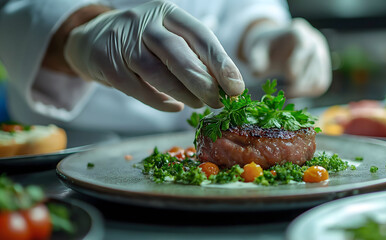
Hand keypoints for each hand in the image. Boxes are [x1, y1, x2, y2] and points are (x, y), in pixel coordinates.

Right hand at [64, 1, 243, 111]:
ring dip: (183, 93)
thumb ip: (194, 54)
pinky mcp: (107, 63)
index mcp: (168, 12)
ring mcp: (123, 41)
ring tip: (199, 104)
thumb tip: (228, 84)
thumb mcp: (168, 35)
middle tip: (219, 102)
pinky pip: (137, 88)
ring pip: (157, 72)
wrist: (91, 39)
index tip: (237, 87)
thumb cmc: (143, 41)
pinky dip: (159, 101)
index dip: (221, 63)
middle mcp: (145, 22)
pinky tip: (174, 107)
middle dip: (202, 82)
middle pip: (178, 53)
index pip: (200, 35)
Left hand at [243, 18, 330, 97]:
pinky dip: (309, 93)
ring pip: (320, 77)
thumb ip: (256, 59)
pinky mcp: (323, 68)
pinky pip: (322, 84)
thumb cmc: (268, 46)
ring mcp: (322, 54)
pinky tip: (294, 94)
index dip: (298, 61)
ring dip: (304, 90)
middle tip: (285, 93)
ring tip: (287, 94)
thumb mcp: (258, 48)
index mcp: (299, 31)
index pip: (304, 45)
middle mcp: (315, 41)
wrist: (277, 45)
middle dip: (301, 82)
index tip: (289, 77)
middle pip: (315, 63)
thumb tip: (255, 73)